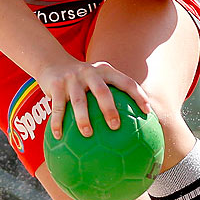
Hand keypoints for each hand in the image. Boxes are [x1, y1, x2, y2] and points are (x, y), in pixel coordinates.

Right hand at [36, 59, 150, 139]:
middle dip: (109, 109)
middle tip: (115, 126)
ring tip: (88, 134)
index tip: (147, 112)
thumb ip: (112, 95)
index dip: (138, 95)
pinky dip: (57, 122)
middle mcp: (90, 72)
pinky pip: (58, 107)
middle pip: (102, 91)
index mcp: (105, 71)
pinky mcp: (55, 85)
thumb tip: (132, 126)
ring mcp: (72, 78)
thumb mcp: (97, 79)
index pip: (125, 82)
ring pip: (79, 101)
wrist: (52, 62)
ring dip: (83, 119)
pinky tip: (58, 136)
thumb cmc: (82, 79)